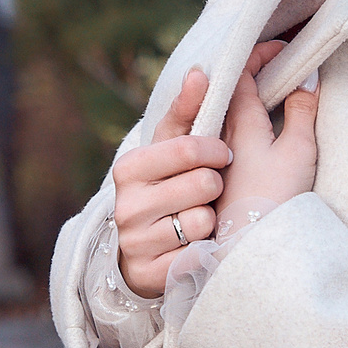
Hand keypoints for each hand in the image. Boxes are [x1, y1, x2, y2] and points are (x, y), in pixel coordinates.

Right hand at [111, 69, 233, 298]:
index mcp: (130, 166)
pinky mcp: (151, 273)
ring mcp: (136, 241)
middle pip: (202, 183)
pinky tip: (197, 245)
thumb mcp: (174, 147)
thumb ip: (188, 111)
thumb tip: (200, 73)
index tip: (222, 154)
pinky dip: (206, 249)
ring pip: (202, 220)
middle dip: (215, 185)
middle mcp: (125, 204)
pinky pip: (200, 254)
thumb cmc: (169, 187)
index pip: (189, 147)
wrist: (146, 251)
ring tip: (201, 218)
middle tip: (210, 190)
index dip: (215, 150)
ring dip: (212, 218)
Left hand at [217, 41, 316, 226]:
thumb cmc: (275, 198)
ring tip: (272, 89)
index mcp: (239, 121)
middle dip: (253, 72)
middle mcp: (221, 134)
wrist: (250, 248)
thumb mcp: (298, 150)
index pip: (240, 72)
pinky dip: (244, 121)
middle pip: (230, 91)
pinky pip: (227, 135)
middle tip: (280, 64)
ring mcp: (218, 157)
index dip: (258, 54)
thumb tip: (307, 78)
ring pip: (227, 114)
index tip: (282, 48)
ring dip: (246, 97)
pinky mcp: (221, 177)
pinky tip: (260, 128)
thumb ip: (301, 111)